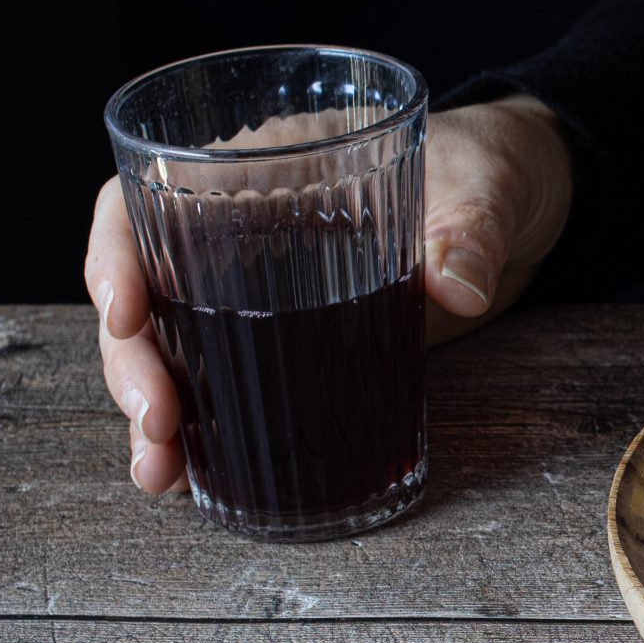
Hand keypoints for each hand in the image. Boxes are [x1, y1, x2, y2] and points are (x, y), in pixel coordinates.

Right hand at [86, 94, 574, 491]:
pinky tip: (197, 476)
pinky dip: (211, 430)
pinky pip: (235, 382)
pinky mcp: (304, 343)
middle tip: (158, 425)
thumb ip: (473, 230)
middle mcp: (241, 233)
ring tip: (162, 473)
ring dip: (159, 413)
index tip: (124, 316)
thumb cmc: (491, 166)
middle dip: (136, 362)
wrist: (528, 203)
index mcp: (260, 170)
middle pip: (149, 293)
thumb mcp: (488, 185)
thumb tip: (460, 289)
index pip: (144, 201)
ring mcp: (267, 294)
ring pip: (176, 349)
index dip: (115, 256)